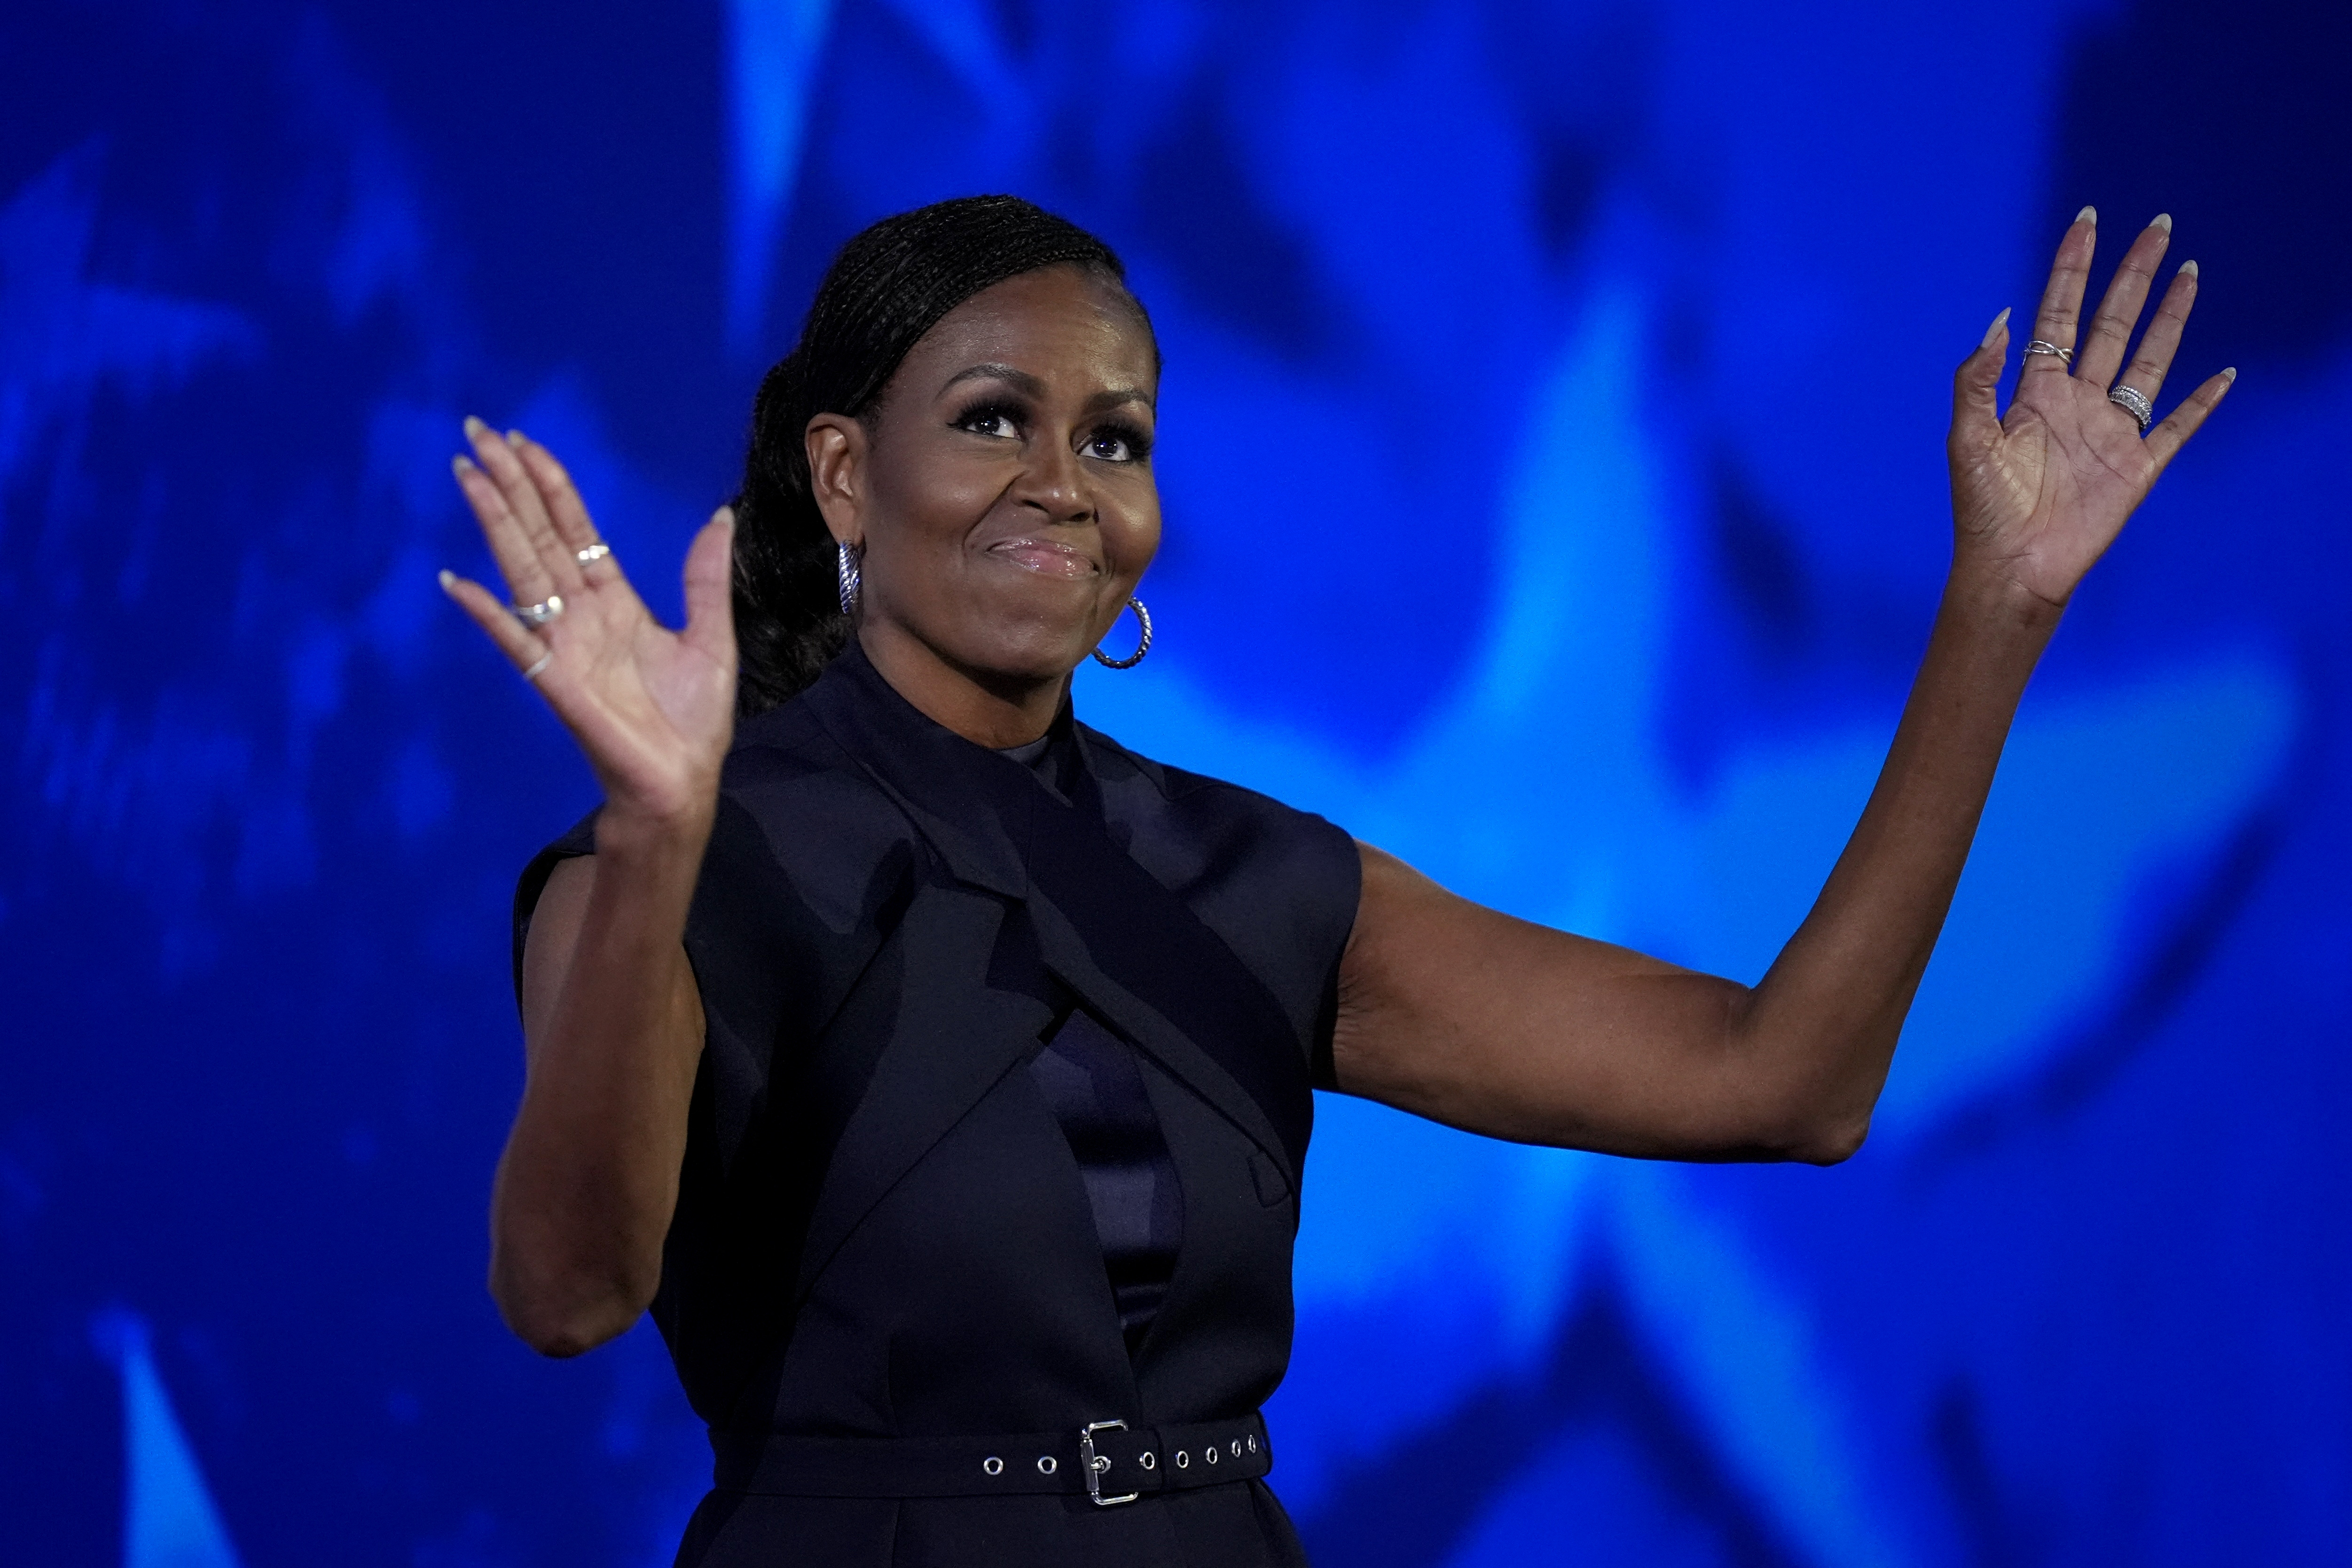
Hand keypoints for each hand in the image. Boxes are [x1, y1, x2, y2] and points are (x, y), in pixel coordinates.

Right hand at [441, 418, 735, 828]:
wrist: (684, 781)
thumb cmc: (693, 720)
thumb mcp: (712, 638)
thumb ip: (706, 579)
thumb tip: (720, 516)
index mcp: (615, 600)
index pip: (575, 530)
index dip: (551, 486)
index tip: (524, 444)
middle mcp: (581, 614)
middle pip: (539, 535)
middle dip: (510, 485)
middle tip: (478, 433)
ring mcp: (563, 644)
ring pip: (522, 569)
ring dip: (494, 523)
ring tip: (466, 475)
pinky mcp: (555, 681)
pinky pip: (515, 640)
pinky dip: (486, 613)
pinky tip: (456, 583)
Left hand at [1946, 208, 2233, 609]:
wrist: (2011, 568)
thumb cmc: (1982, 510)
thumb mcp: (1966, 438)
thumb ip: (1977, 378)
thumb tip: (2001, 318)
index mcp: (2035, 392)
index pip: (2059, 315)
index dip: (2072, 270)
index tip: (2087, 224)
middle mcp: (2078, 402)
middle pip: (2112, 324)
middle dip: (2133, 275)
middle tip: (2157, 228)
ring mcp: (2111, 431)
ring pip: (2149, 360)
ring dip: (2170, 317)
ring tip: (2189, 272)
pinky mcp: (2139, 466)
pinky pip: (2178, 426)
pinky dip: (2203, 402)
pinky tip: (2223, 375)